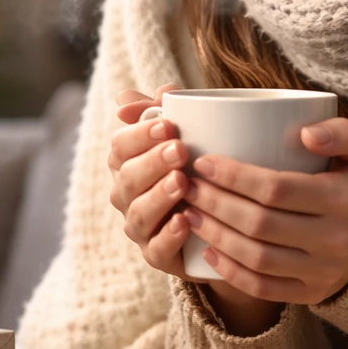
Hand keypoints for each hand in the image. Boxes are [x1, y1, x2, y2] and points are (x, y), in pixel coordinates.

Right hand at [109, 84, 195, 279]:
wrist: (226, 218)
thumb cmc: (199, 165)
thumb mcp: (189, 134)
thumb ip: (171, 112)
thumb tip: (164, 92)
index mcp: (128, 162)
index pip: (120, 146)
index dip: (140, 135)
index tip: (168, 125)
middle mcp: (128, 195)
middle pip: (126, 179)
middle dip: (152, 163)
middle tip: (180, 150)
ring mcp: (142, 227)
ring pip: (138, 215)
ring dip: (159, 197)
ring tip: (182, 182)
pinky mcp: (159, 256)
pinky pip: (156, 250)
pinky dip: (168, 236)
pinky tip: (185, 221)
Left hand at [181, 117, 347, 304]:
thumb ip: (340, 132)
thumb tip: (305, 133)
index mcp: (343, 200)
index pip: (276, 188)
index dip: (234, 177)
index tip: (204, 163)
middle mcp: (335, 240)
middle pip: (259, 224)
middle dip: (216, 203)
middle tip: (188, 185)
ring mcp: (322, 272)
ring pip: (256, 257)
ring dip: (215, 235)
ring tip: (189, 212)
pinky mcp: (311, 293)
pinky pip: (263, 288)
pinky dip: (230, 271)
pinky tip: (207, 250)